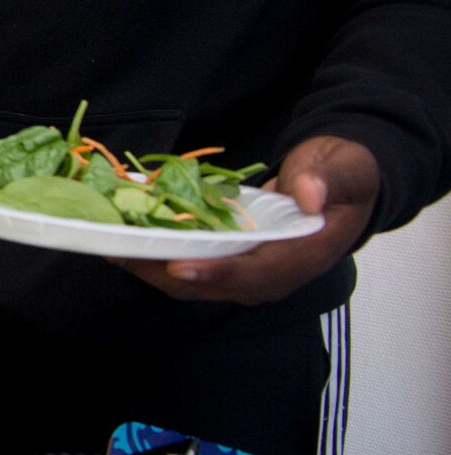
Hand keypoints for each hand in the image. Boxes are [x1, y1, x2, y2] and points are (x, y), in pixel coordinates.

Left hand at [112, 135, 379, 304]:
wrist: (341, 182)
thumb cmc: (343, 174)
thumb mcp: (345, 169)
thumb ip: (327, 180)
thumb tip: (309, 197)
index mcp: (302, 257)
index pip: (255, 275)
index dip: (216, 274)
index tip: (177, 267)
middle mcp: (272, 273)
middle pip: (212, 285)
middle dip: (164, 274)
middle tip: (121, 254)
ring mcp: (249, 269)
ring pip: (195, 279)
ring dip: (152, 267)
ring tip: (110, 247)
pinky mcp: (232, 258)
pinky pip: (191, 262)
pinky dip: (157, 253)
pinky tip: (124, 237)